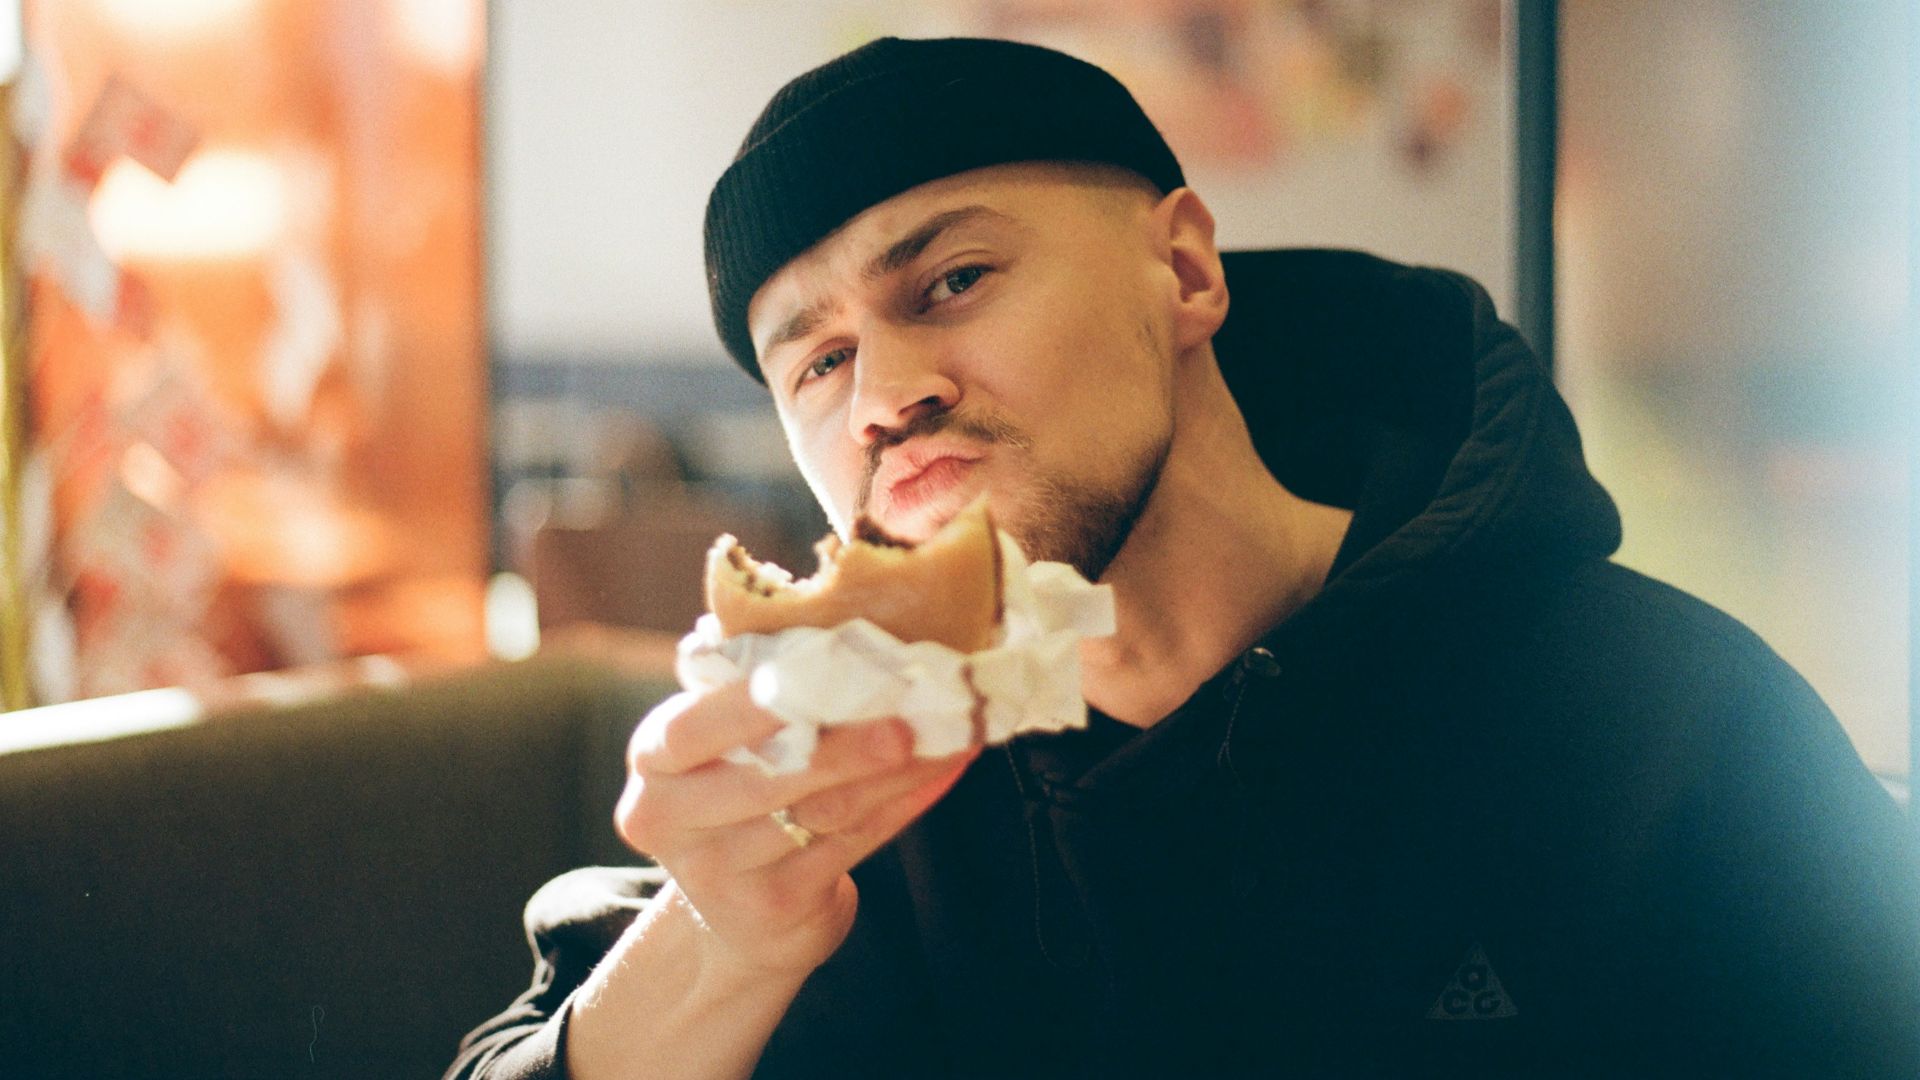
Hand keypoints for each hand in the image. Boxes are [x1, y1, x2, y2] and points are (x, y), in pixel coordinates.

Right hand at [613, 681, 975, 976]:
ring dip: (893, 770)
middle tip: (911, 713)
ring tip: (947, 732)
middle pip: (770, 776)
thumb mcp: (719, 746)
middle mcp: (672, 821)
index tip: (817, 673)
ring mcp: (722, 874)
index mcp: (654, 761)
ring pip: (823, 810)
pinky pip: (853, 843)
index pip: (693, 730)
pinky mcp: (777, 906)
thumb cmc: (738, 793)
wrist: (736, 916)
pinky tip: (941, 771)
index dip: (751, 707)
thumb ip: (753, 693)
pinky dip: (902, 803)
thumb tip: (839, 626)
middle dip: (848, 743)